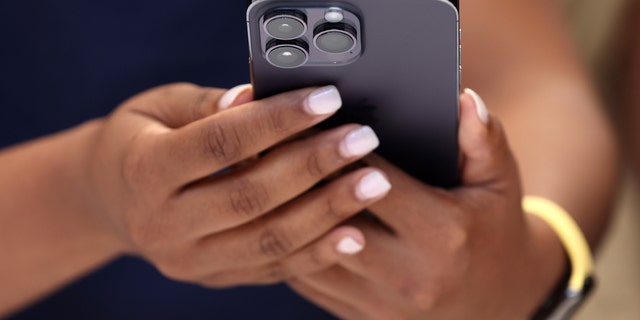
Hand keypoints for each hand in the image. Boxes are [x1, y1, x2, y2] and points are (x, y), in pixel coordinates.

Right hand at [82, 83, 391, 286]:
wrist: (112, 199)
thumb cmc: (141, 140)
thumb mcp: (158, 108)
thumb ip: (206, 105)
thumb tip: (255, 96)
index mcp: (144, 171)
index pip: (220, 144)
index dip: (276, 121)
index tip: (326, 99)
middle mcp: (162, 224)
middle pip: (250, 196)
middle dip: (313, 166)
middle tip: (362, 140)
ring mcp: (189, 260)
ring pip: (268, 240)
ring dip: (327, 211)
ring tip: (373, 182)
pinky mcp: (214, 277)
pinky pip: (272, 269)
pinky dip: (316, 252)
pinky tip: (354, 232)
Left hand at [287, 89, 561, 318]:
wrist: (495, 304)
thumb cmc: (493, 231)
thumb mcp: (500, 183)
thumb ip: (484, 140)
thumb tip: (463, 99)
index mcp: (442, 233)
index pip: (375, 182)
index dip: (339, 150)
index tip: (312, 121)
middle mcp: (409, 274)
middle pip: (333, 219)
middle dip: (302, 179)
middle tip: (272, 142)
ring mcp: (381, 304)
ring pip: (311, 254)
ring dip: (286, 214)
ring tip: (263, 175)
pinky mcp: (361, 318)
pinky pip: (310, 282)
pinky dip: (290, 247)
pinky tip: (277, 215)